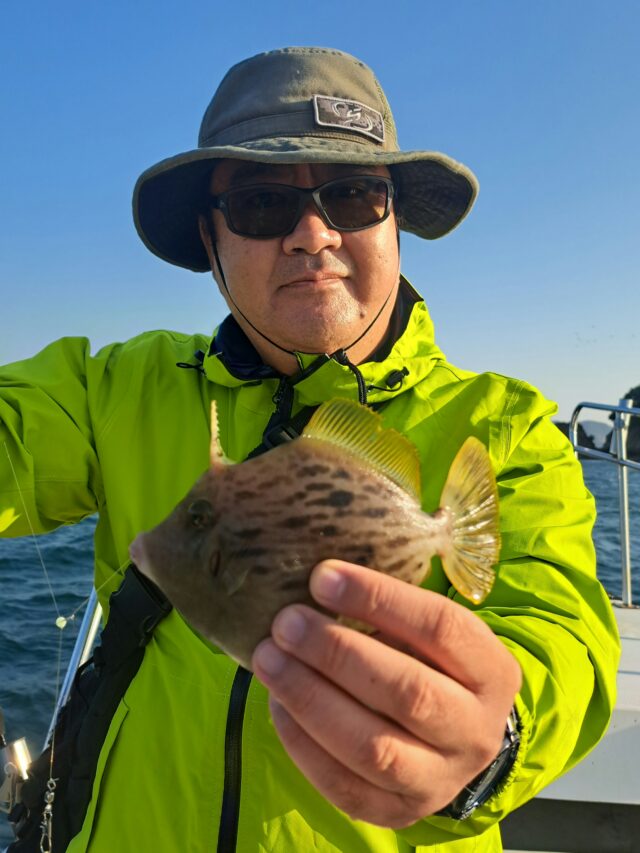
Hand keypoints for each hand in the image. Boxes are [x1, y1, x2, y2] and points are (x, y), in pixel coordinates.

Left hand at [251, 560, 521, 828]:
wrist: (454, 736)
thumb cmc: (429, 662)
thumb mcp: (428, 629)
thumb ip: (388, 607)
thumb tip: (320, 578)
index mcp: (492, 671)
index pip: (440, 627)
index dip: (378, 598)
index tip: (321, 577)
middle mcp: (475, 731)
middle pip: (408, 692)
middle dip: (337, 653)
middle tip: (286, 623)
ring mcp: (441, 780)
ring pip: (374, 748)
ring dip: (311, 699)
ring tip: (269, 659)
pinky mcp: (400, 813)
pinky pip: (345, 787)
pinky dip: (303, 745)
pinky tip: (278, 704)